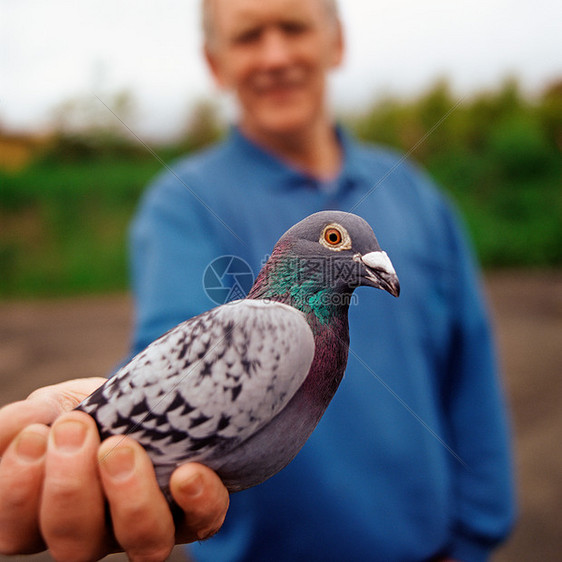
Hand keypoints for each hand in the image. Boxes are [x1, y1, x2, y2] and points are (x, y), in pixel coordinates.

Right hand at [0, 379, 229, 559]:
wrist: (147, 398)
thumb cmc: (90, 411)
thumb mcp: (51, 407)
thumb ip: (22, 421)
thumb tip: (19, 428)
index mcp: (47, 517)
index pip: (18, 530)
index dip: (20, 490)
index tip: (35, 435)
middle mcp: (96, 533)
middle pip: (74, 543)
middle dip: (70, 486)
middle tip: (75, 427)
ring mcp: (146, 528)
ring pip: (141, 544)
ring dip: (131, 499)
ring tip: (120, 448)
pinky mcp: (194, 514)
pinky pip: (202, 522)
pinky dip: (198, 502)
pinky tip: (187, 473)